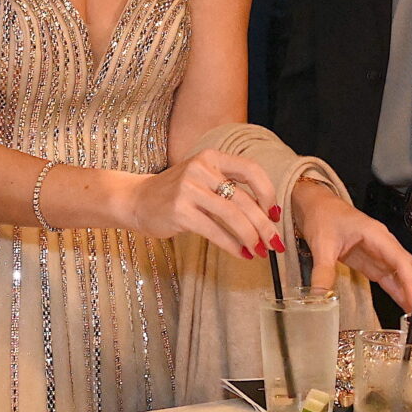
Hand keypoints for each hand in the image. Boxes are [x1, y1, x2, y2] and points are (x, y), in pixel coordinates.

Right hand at [125, 148, 280, 260]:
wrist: (137, 200)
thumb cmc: (176, 193)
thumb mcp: (203, 180)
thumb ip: (229, 189)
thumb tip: (266, 215)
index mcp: (211, 157)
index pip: (250, 170)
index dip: (268, 193)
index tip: (275, 214)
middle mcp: (201, 169)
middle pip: (244, 199)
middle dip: (264, 225)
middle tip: (275, 242)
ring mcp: (189, 189)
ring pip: (232, 216)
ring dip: (251, 237)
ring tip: (260, 251)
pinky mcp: (180, 211)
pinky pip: (215, 230)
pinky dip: (232, 245)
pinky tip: (241, 254)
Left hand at [292, 181, 411, 307]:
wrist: (315, 206)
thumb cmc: (323, 215)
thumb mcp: (322, 244)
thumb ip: (323, 271)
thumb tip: (321, 296)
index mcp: (376, 235)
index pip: (401, 262)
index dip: (411, 284)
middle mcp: (383, 244)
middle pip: (409, 269)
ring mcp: (379, 253)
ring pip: (402, 275)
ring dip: (411, 295)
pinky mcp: (371, 261)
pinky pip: (390, 279)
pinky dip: (399, 293)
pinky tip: (404, 306)